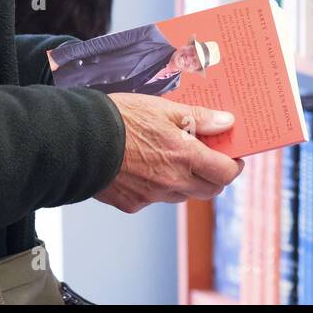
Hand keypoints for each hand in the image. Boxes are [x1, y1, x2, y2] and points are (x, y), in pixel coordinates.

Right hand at [94, 94, 245, 212]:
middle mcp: (172, 182)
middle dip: (215, 176)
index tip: (234, 156)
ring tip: (172, 157)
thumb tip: (227, 122)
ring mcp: (151, 197)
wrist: (78, 140)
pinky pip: (155, 199)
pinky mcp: (132, 204)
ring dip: (186, 181)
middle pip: (209, 190)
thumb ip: (199, 118)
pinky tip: (144, 166)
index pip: (225, 173)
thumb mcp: (163, 108)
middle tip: (209, 157)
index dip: (234, 165)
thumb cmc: (121, 118)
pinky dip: (158, 186)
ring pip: (183, 195)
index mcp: (183, 156)